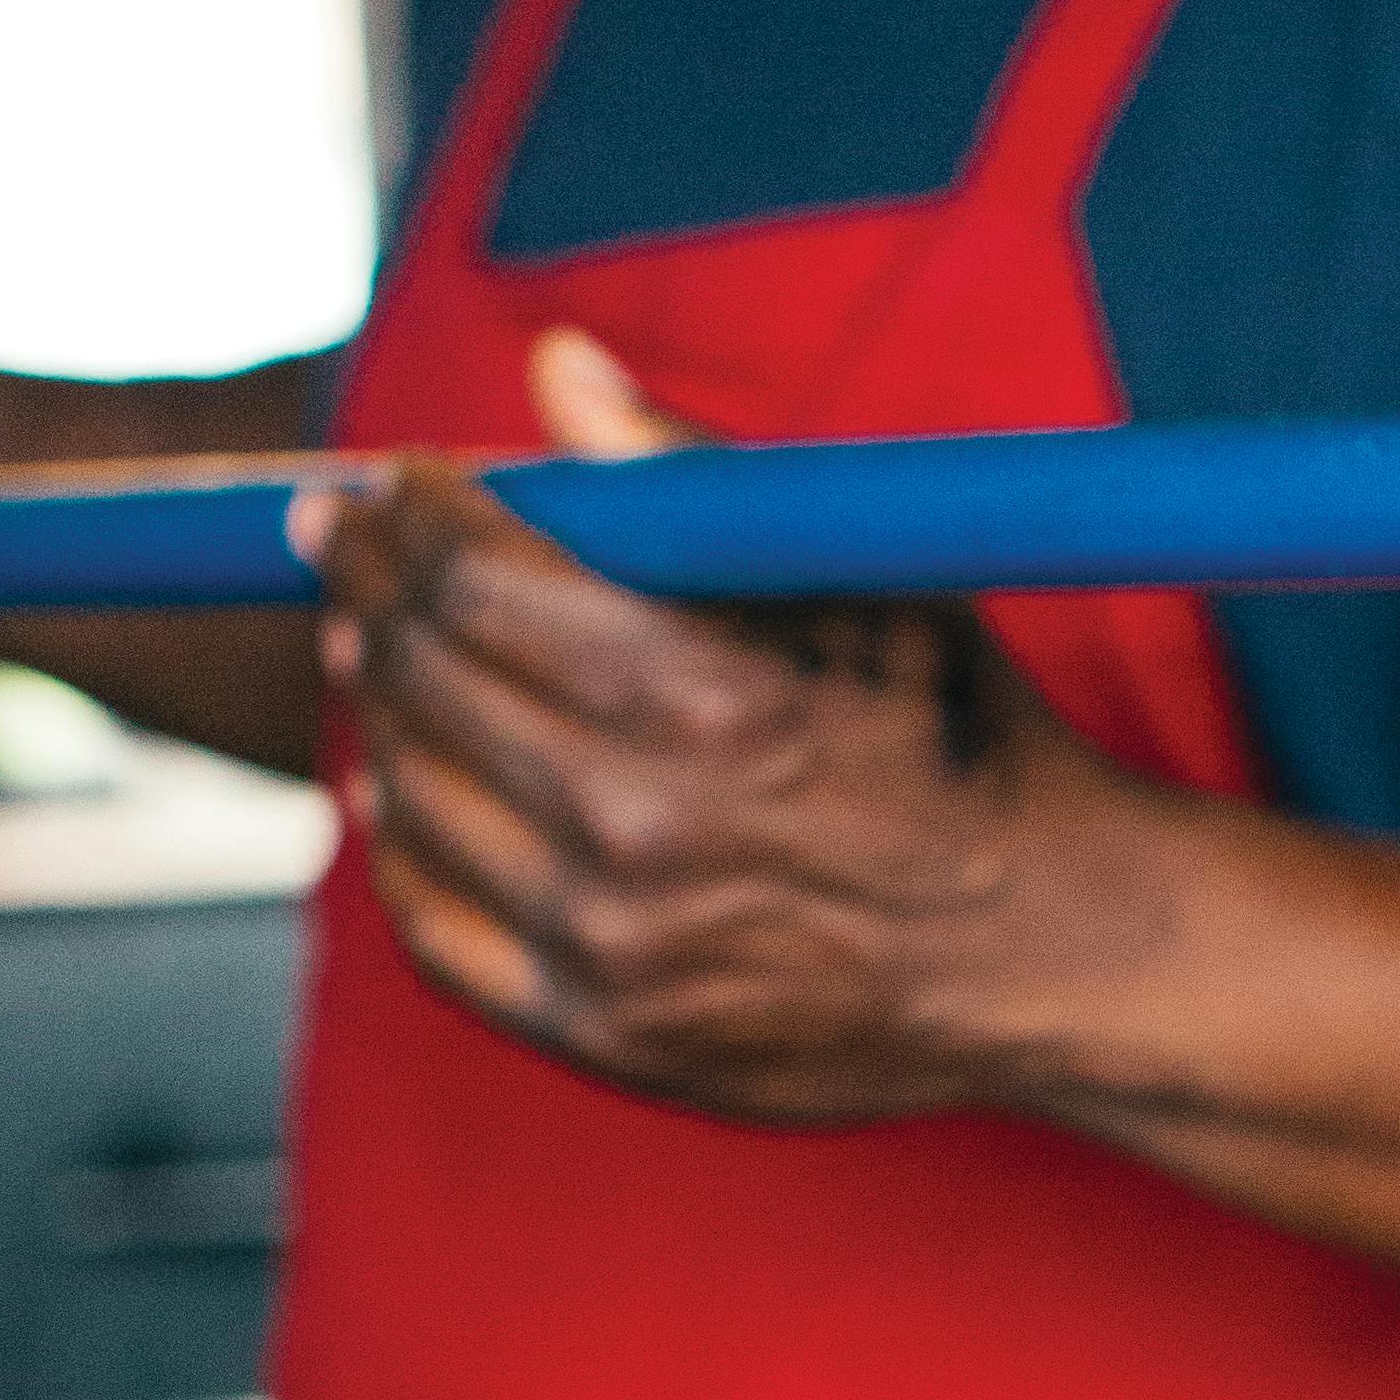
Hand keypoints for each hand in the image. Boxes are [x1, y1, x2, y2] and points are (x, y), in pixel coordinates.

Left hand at [296, 328, 1191, 1126]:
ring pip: (411, 798)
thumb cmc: (961, 744)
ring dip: (380, 711)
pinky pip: (435, 931)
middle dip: (368, 589)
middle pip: (422, 676)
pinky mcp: (608, 1032)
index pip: (468, 574)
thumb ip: (689, 475)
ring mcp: (614, 945)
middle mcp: (637, 827)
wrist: (1051, 950)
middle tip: (348, 550)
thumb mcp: (858, 579)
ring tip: (380, 658)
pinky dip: (402, 850)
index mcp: (698, 696)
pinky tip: (404, 794)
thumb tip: (553, 366)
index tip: (377, 484)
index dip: (400, 512)